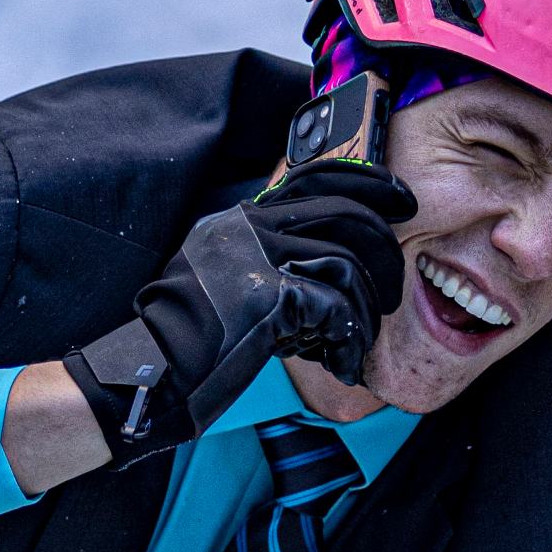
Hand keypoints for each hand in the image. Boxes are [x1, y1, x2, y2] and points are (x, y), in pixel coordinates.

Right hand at [62, 159, 412, 459]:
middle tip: (392, 289)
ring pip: (346, 264)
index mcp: (239, 220)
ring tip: (357, 341)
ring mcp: (254, 259)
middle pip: (346, 214)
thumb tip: (331, 272)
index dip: (370, 182)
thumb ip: (270, 266)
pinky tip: (341, 366)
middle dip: (384, 253)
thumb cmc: (187, 344)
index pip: (315, 175)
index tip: (402, 200)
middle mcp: (247, 227)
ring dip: (364, 309)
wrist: (148, 376)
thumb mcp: (224, 285)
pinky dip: (347, 342)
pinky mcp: (265, 297)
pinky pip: (334, 309)